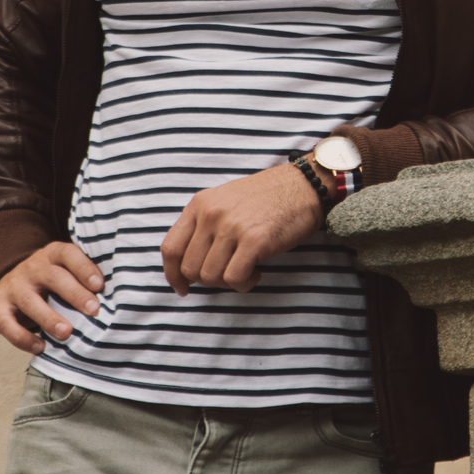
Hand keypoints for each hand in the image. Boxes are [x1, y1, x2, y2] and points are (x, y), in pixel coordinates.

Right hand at [0, 241, 103, 354]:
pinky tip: (41, 347)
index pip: (69, 255)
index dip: (85, 268)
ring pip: (30, 301)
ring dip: (49, 318)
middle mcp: (32, 268)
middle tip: (94, 311)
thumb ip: (84, 279)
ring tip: (67, 333)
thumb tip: (119, 298)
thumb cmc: (49, 282)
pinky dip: (23, 338)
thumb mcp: (64, 271)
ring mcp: (14, 287)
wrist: (6, 285)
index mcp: (53, 255)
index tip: (101, 286)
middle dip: (75, 294)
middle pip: (54, 277)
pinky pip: (8, 324)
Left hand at [161, 161, 325, 294]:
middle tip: (228, 274)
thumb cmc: (267, 197)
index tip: (183, 287)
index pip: (170, 248)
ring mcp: (232, 226)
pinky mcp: (254, 240)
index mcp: (200, 204)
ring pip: (211, 277)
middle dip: (208, 280)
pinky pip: (234, 279)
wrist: (303, 186)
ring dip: (228, 283)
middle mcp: (211, 214)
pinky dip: (244, 284)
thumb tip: (188, 265)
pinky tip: (256, 273)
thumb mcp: (225, 200)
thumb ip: (203, 225)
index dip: (173, 274)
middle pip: (190, 268)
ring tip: (246, 271)